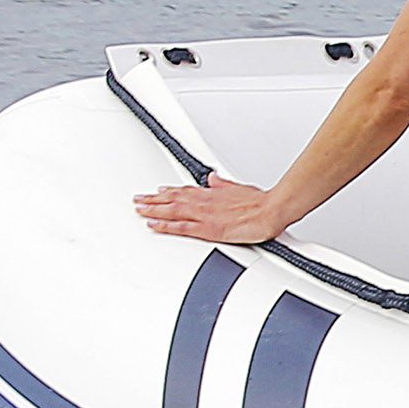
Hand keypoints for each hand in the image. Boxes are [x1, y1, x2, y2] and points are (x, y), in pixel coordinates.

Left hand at [138, 178, 289, 243]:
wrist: (270, 210)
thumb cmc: (259, 202)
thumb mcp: (239, 187)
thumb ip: (223, 184)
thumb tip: (214, 178)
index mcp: (212, 193)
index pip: (184, 191)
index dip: (168, 192)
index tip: (157, 192)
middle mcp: (204, 202)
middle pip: (172, 200)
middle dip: (153, 200)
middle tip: (138, 200)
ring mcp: (204, 215)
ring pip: (171, 210)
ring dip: (153, 209)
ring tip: (139, 209)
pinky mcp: (208, 229)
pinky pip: (181, 227)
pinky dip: (165, 225)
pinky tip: (153, 225)